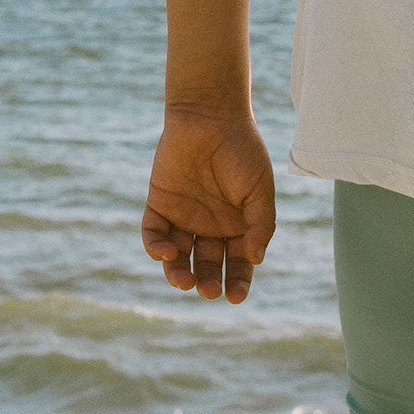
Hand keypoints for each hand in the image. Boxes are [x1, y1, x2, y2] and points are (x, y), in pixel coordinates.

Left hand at [141, 107, 275, 301]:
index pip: (237, 264)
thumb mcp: (260, 191)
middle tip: (208, 290)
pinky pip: (154, 233)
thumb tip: (255, 260)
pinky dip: (156, 247)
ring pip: (177, 256)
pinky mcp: (159, 205)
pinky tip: (165, 252)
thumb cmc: (242, 151)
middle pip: (207, 265)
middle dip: (208, 281)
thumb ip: (260, 225)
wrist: (210, 116)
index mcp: (237, 226)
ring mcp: (183, 217)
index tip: (235, 297)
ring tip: (184, 281)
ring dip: (178, 273)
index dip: (237, 282)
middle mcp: (210, 226)